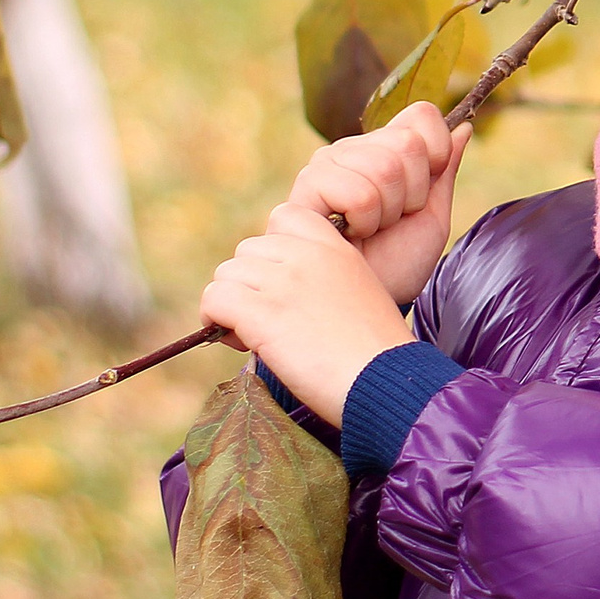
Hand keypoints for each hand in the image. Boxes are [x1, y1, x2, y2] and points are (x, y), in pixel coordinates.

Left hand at [200, 203, 413, 426]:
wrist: (384, 382)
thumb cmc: (375, 354)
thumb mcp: (360, 293)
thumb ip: (323, 278)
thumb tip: (277, 291)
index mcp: (335, 248)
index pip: (284, 216)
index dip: (272, 250)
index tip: (282, 284)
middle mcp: (307, 256)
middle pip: (247, 250)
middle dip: (249, 284)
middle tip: (267, 320)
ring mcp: (284, 282)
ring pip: (226, 275)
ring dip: (231, 305)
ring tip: (254, 337)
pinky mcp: (263, 313)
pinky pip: (215, 299)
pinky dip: (216, 322)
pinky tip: (242, 344)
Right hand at [286, 102, 472, 308]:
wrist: (368, 303)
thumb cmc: (398, 263)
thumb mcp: (432, 216)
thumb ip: (444, 170)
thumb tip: (464, 126)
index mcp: (383, 148)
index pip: (422, 117)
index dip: (436, 156)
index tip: (422, 193)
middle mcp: (352, 149)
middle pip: (408, 143)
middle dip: (412, 194)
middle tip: (392, 220)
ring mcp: (326, 165)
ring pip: (385, 166)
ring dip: (388, 211)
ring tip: (370, 229)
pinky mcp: (306, 188)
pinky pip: (358, 191)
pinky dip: (365, 221)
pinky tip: (349, 234)